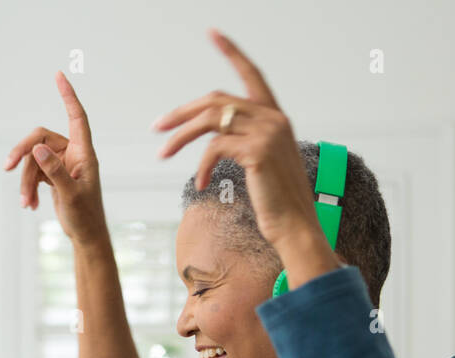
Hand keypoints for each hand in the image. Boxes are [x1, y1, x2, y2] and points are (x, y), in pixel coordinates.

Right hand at [4, 71, 107, 244]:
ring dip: (26, 181)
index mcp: (84, 154)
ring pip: (33, 159)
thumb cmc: (85, 216)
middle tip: (7, 167)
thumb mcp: (71, 195)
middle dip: (23, 153)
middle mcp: (73, 154)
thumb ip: (55, 171)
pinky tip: (30, 205)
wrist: (86, 236)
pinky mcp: (53, 175)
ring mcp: (61, 164)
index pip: (77, 118)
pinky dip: (29, 188)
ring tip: (26, 203)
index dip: (68, 96)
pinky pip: (33, 172)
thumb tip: (37, 148)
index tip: (59, 76)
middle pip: (40, 138)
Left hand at [151, 28, 324, 251]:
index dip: (232, 52)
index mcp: (276, 118)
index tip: (213, 34)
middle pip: (217, 100)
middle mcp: (273, 119)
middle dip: (183, 112)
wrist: (296, 227)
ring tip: (164, 153)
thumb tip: (215, 138)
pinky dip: (202, 165)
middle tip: (159, 126)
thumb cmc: (279, 203)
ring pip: (211, 120)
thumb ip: (245, 142)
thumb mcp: (262, 164)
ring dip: (181, 137)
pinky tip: (201, 182)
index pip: (251, 74)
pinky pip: (215, 148)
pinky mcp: (257, 151)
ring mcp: (267, 133)